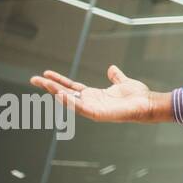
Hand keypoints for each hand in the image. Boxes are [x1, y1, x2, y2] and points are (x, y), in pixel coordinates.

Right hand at [30, 65, 168, 123]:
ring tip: (43, 84)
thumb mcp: (123, 82)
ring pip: (70, 100)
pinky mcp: (98, 114)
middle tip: (33, 79)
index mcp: (95, 95)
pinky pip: (80, 108)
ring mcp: (93, 108)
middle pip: (66, 93)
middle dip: (50, 86)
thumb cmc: (138, 96)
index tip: (45, 74)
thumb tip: (111, 68)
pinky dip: (70, 102)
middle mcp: (91, 102)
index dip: (59, 81)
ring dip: (56, 92)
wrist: (149, 104)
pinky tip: (59, 95)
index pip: (72, 87)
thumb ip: (116, 76)